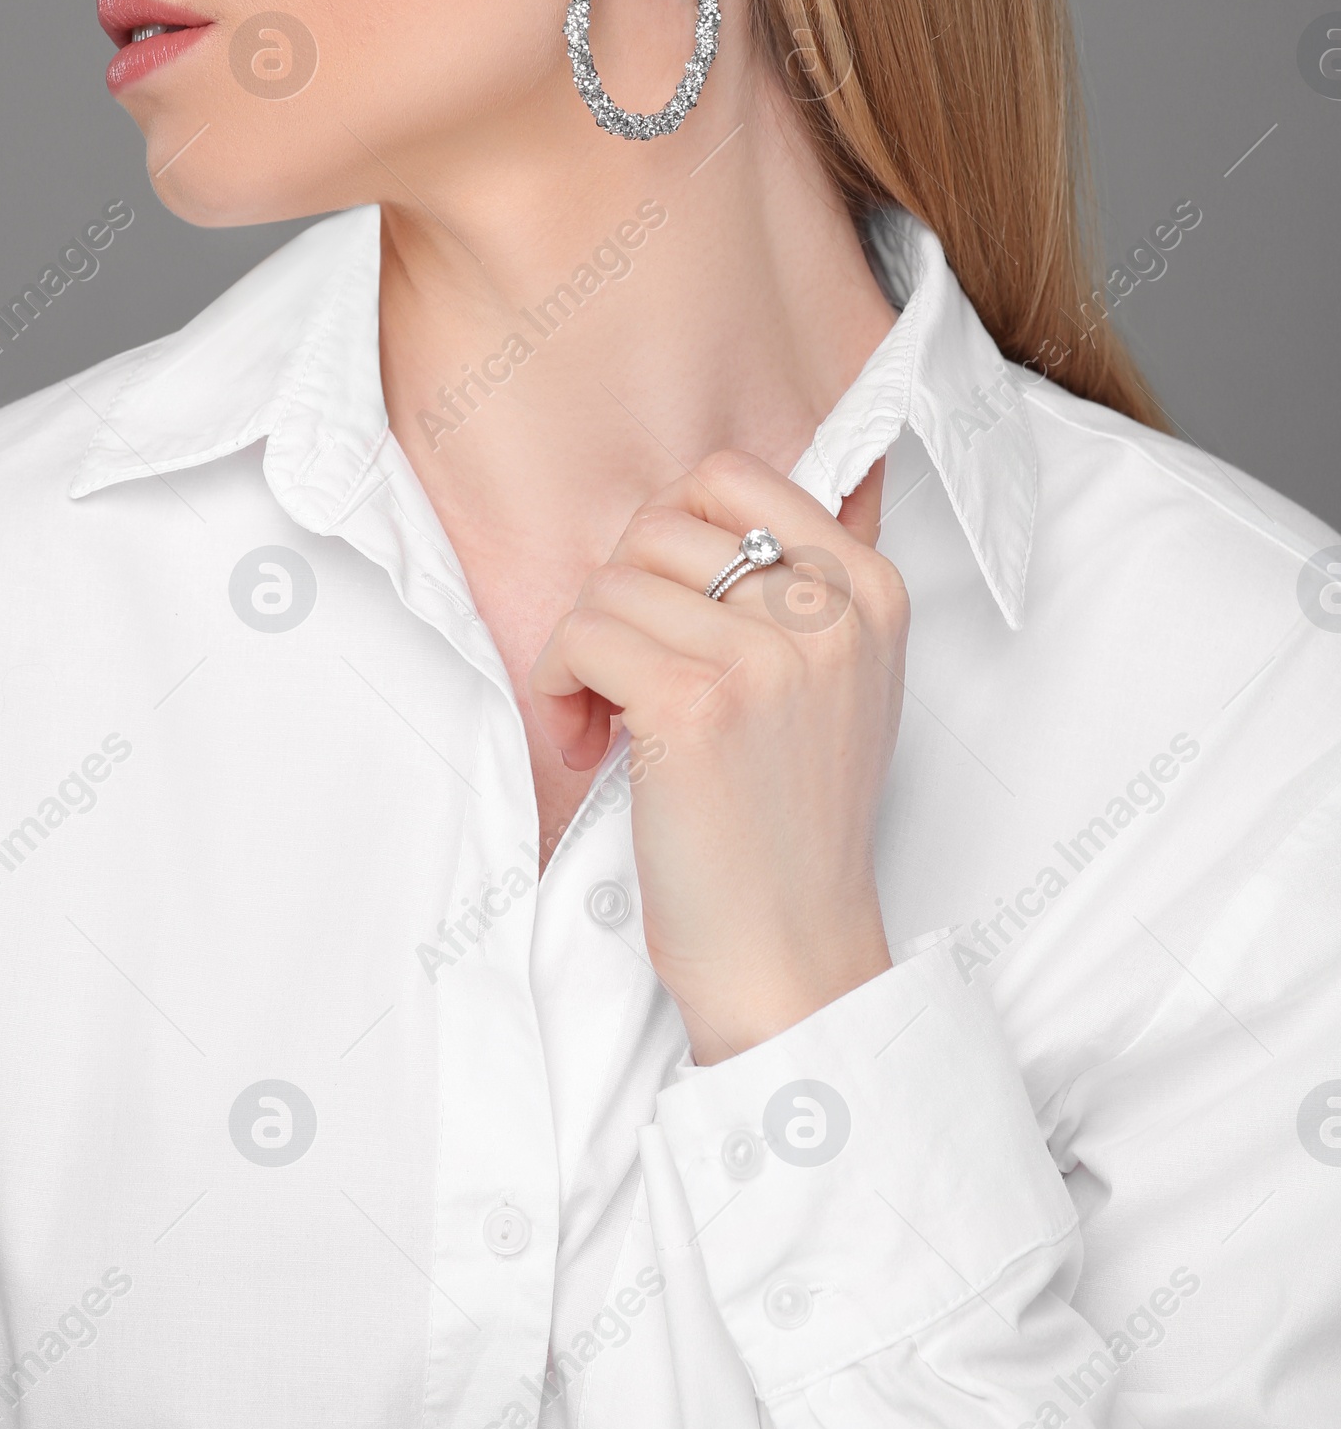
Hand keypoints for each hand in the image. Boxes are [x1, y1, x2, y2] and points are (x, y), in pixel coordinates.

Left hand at [529, 448, 908, 1064]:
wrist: (790, 952)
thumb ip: (788, 591)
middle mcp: (832, 609)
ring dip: (580, 652)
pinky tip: (588, 743)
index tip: (662, 610)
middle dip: (616, 598)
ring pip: (608, 583)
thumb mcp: (835, 682)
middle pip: (657, 526)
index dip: (665, 538)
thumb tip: (682, 514)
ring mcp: (768, 654)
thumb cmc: (790, 822)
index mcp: (872, 587)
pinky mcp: (697, 702)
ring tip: (606, 723)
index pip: (730, 476)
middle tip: (622, 678)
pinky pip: (579, 636)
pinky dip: (557, 687)